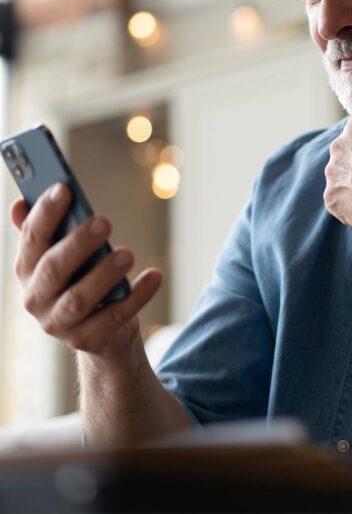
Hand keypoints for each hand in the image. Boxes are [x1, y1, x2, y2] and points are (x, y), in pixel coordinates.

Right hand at [11, 183, 161, 358]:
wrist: (99, 331)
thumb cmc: (78, 280)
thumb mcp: (60, 255)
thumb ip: (42, 231)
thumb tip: (19, 203)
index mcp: (26, 270)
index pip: (32, 239)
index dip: (45, 213)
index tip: (64, 188)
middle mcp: (36, 298)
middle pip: (54, 269)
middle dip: (78, 243)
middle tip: (105, 221)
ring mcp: (60, 323)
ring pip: (80, 299)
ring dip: (104, 274)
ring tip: (128, 254)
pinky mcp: (88, 339)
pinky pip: (114, 317)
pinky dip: (137, 297)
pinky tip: (155, 276)